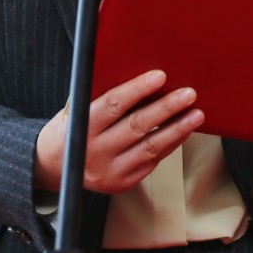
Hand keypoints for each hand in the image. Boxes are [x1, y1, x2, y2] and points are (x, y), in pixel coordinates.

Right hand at [34, 69, 203, 195]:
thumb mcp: (75, 106)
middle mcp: (95, 151)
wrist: (55, 166)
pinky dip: (171, 144)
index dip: (137, 89)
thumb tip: (135, 70)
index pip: (113, 105)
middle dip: (166, 108)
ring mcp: (110, 171)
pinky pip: (152, 161)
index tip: (160, 76)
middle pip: (136, 126)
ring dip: (177, 130)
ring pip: (150, 148)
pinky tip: (183, 130)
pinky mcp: (122, 182)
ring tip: (196, 114)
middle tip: (188, 94)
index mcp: (81, 127)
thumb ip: (99, 93)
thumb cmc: (71, 127)